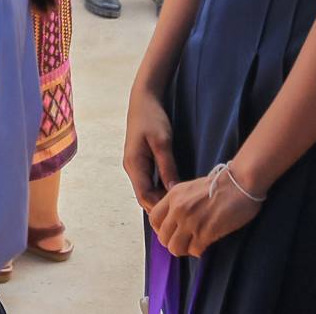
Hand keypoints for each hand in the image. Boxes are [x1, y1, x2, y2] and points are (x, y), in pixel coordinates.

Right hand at [123, 84, 179, 211]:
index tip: (178, 216)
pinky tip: (175, 191)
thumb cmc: (152, 118)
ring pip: (148, 190)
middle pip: (145, 196)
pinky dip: (161, 189)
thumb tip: (173, 192)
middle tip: (183, 215)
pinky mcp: (142, 161)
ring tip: (181, 207)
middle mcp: (132, 168)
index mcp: (134, 164)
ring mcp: (136, 165)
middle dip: (161, 208)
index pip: (144, 196)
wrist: (143, 99)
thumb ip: (167, 167)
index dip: (159, 209)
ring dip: (162, 199)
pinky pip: (150, 181)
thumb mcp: (162, 142)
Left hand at [148, 169, 262, 257]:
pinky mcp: (206, 232)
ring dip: (184, 250)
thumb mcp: (190, 188)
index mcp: (173, 196)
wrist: (239, 183)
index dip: (160, 229)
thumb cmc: (220, 185)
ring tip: (193, 245)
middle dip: (172, 242)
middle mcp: (178, 209)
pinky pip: (194, 251)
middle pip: (162, 237)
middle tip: (184, 241)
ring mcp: (191, 221)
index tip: (170, 231)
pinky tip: (205, 244)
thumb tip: (172, 219)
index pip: (153, 219)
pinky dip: (198, 251)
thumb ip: (178, 202)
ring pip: (175, 248)